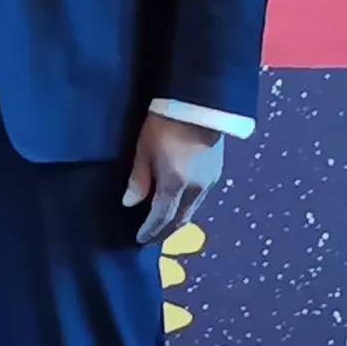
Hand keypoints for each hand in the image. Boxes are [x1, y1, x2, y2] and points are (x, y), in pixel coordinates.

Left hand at [124, 110, 227, 244]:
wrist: (198, 106)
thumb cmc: (164, 124)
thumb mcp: (144, 149)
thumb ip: (138, 179)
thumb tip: (130, 204)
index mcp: (175, 184)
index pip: (161, 217)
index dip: (150, 230)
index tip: (140, 240)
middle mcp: (195, 189)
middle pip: (180, 219)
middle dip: (165, 232)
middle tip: (152, 239)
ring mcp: (209, 182)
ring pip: (192, 211)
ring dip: (178, 222)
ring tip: (164, 227)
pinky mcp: (216, 174)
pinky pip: (200, 199)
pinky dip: (187, 208)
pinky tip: (179, 206)